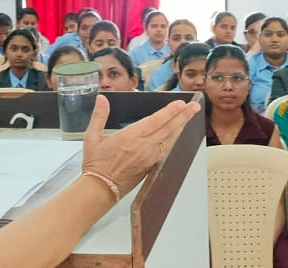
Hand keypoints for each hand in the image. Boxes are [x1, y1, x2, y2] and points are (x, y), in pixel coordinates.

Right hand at [81, 95, 201, 193]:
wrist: (100, 188)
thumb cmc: (96, 164)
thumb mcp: (92, 137)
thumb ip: (99, 115)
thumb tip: (101, 98)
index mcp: (130, 137)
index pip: (155, 121)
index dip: (169, 112)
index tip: (180, 103)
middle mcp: (143, 147)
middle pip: (168, 129)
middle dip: (183, 116)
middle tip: (194, 107)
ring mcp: (149, 157)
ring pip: (170, 139)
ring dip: (181, 127)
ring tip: (190, 116)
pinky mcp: (151, 165)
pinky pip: (166, 150)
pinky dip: (174, 140)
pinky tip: (179, 134)